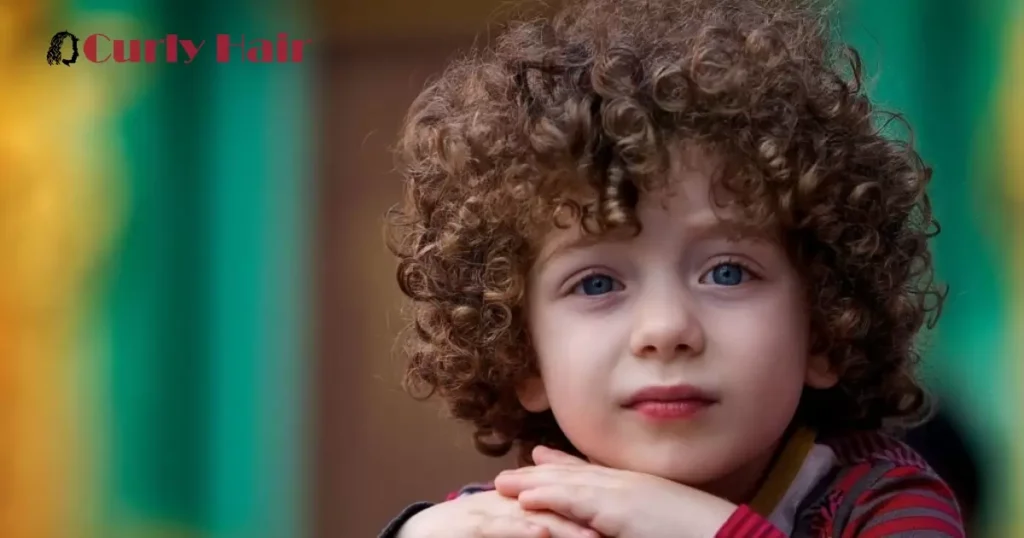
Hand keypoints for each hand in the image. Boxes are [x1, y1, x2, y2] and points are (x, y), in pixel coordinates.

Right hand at [398, 489, 600, 537]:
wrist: (419, 535)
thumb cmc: (467, 534)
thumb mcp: (506, 527)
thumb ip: (534, 524)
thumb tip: (560, 530)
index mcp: (522, 502)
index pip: (563, 500)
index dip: (594, 509)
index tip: (627, 523)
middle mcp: (509, 502)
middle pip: (555, 505)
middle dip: (587, 517)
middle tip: (619, 531)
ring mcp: (489, 512)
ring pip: (532, 516)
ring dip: (563, 526)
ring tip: (592, 537)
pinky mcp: (469, 526)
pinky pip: (498, 527)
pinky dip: (520, 529)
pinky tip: (541, 533)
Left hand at [493, 446, 738, 537]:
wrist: (724, 534)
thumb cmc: (696, 532)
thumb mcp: (657, 516)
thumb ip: (629, 513)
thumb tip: (613, 520)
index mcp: (635, 488)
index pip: (590, 475)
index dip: (558, 470)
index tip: (532, 463)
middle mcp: (626, 485)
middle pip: (572, 477)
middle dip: (536, 477)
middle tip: (502, 477)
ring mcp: (623, 494)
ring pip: (568, 486)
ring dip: (533, 486)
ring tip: (501, 486)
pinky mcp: (620, 510)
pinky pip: (578, 502)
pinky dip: (551, 498)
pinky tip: (527, 500)